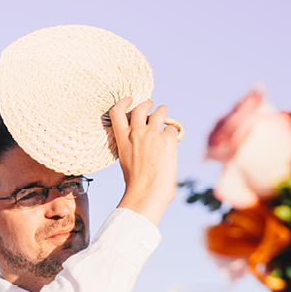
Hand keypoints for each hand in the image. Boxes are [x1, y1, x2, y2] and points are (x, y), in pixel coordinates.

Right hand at [110, 97, 179, 225]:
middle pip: (140, 108)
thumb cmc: (136, 182)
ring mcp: (152, 134)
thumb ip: (132, 145)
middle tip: (152, 104)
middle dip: (147, 103)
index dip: (123, 102)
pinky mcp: (168, 139)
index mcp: (122, 138)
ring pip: (159, 113)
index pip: (117, 111)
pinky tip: (173, 142)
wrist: (147, 192)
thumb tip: (145, 141)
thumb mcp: (126, 159)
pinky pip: (172, 130)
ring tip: (165, 113)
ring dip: (162, 111)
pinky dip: (173, 134)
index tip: (129, 100)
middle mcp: (136, 132)